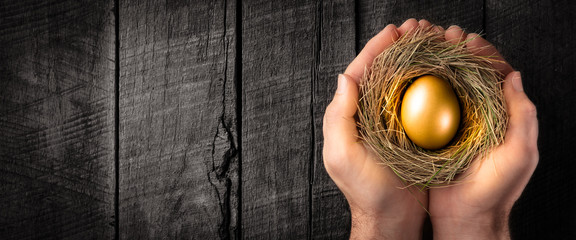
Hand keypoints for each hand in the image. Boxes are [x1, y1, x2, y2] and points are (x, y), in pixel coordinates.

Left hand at [323, 19, 433, 238]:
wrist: (391, 218)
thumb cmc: (365, 190)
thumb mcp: (343, 155)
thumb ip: (339, 117)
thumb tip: (345, 77)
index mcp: (352, 114)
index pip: (362, 72)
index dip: (377, 48)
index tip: (394, 31)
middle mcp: (370, 114)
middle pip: (385, 72)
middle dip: (400, 47)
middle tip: (418, 28)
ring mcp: (391, 122)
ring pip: (404, 82)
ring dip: (417, 60)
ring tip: (432, 41)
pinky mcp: (411, 133)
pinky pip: (420, 102)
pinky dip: (431, 84)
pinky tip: (444, 72)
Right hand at [429, 26, 538, 239]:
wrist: (466, 219)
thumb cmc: (495, 190)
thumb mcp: (519, 153)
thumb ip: (523, 116)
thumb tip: (514, 77)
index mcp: (502, 116)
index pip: (495, 76)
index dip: (484, 56)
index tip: (469, 42)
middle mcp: (478, 116)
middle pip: (469, 76)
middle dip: (458, 53)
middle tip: (445, 36)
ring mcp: (455, 126)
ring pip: (447, 87)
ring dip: (439, 65)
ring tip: (429, 46)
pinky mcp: (433, 136)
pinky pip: (428, 107)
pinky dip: (421, 88)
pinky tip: (413, 76)